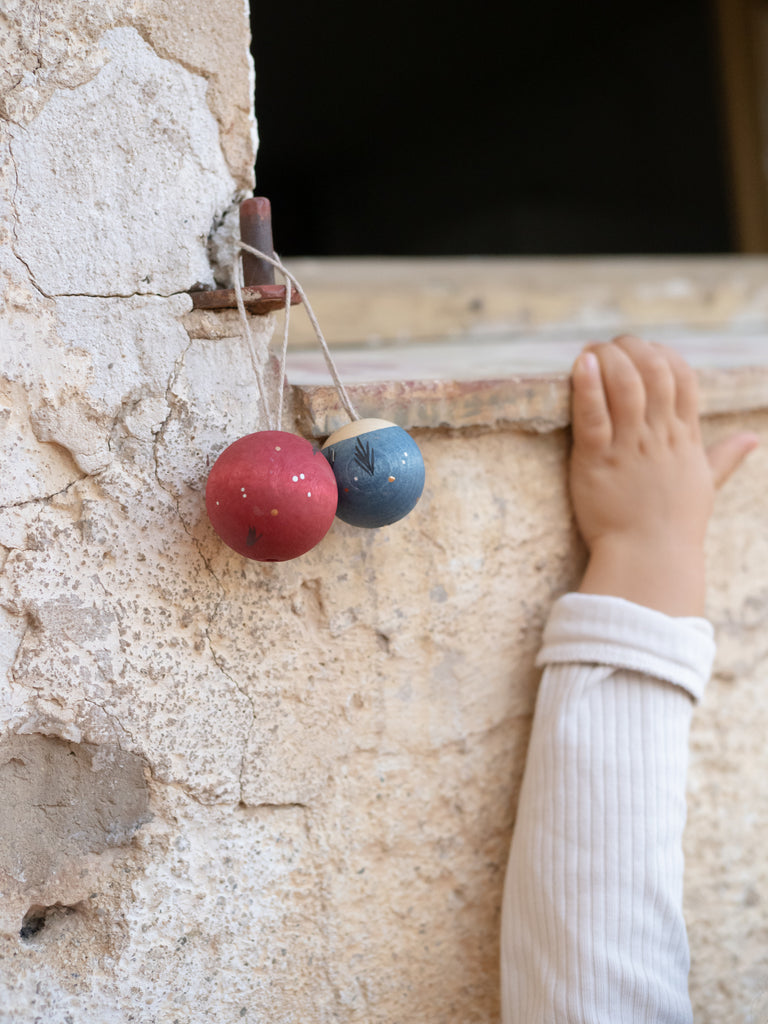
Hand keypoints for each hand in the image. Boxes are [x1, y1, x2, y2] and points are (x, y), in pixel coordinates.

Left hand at [570, 336, 757, 615]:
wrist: (650, 560)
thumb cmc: (675, 525)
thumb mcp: (705, 484)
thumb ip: (725, 456)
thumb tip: (753, 438)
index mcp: (685, 437)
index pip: (682, 376)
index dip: (662, 354)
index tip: (642, 352)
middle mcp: (660, 437)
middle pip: (653, 372)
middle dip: (631, 349)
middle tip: (609, 347)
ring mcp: (630, 448)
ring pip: (624, 386)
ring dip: (608, 360)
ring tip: (591, 350)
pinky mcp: (597, 461)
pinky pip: (593, 415)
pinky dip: (586, 386)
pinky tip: (580, 364)